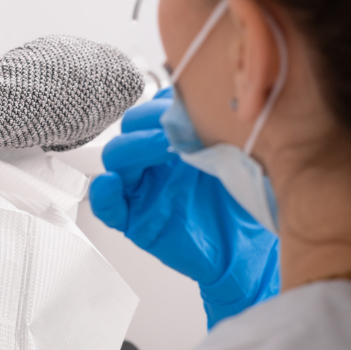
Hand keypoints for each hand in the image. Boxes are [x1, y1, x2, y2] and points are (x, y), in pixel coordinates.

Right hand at [89, 90, 279, 327]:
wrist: (247, 250)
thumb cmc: (244, 205)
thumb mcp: (238, 158)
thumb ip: (217, 129)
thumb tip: (206, 99)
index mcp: (175, 142)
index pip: (154, 110)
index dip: (163, 103)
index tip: (186, 104)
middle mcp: (155, 163)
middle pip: (130, 129)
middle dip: (148, 120)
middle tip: (176, 127)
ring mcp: (142, 190)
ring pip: (115, 160)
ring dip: (133, 147)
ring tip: (163, 148)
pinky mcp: (135, 221)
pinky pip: (107, 207)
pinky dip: (103, 194)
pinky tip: (112, 184)